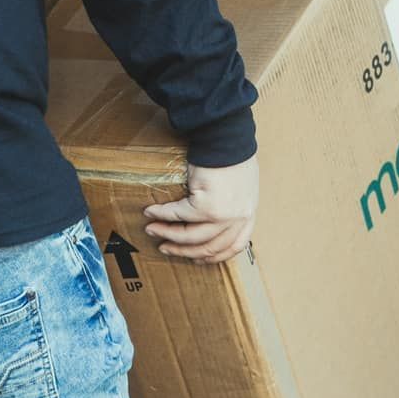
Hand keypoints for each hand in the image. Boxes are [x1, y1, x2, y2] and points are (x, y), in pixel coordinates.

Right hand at [143, 154, 258, 264]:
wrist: (226, 138)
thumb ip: (232, 204)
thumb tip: (214, 217)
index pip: (233, 247)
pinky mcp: (204, 206)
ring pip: (190, 237)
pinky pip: (177, 215)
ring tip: (152, 230)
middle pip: (208, 247)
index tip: (196, 259)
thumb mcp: (242, 186)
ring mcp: (222, 216)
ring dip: (167, 235)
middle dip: (183, 250)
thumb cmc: (232, 155)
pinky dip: (161, 215)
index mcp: (247, 215)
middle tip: (165, 247)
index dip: (212, 257)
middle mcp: (237, 219)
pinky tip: (151, 212)